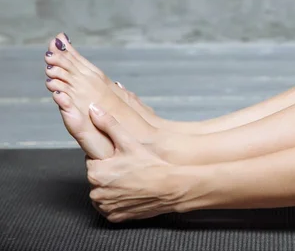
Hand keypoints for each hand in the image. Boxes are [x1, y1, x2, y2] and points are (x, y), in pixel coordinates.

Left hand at [85, 104, 184, 222]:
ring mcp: (106, 207)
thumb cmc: (151, 164)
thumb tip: (93, 109)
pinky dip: (117, 201)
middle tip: (130, 168)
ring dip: (112, 187)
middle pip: (98, 177)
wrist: (170, 188)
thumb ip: (108, 124)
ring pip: (103, 192)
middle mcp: (96, 192)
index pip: (93, 161)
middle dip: (110, 172)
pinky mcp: (115, 217)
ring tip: (132, 179)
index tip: (122, 157)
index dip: (109, 157)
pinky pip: (110, 208)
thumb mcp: (129, 141)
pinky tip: (131, 192)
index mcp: (96, 172)